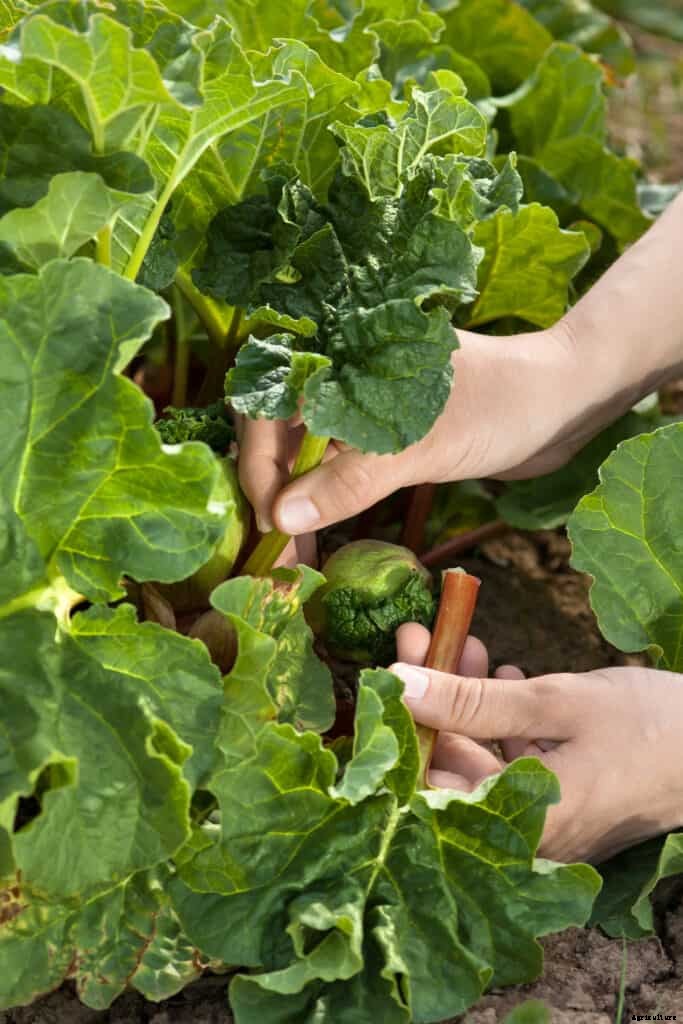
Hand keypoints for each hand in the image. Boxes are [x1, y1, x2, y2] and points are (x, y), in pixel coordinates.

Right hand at [238, 323, 595, 534]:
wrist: (562, 402)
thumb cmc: (498, 405)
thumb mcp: (420, 445)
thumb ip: (349, 480)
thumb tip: (281, 517)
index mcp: (338, 355)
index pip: (266, 406)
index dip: (258, 466)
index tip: (269, 524)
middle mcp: (339, 377)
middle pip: (276, 435)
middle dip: (269, 493)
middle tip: (274, 559)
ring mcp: (359, 408)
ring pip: (303, 457)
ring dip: (293, 506)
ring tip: (293, 564)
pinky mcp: (381, 436)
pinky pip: (335, 469)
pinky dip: (322, 503)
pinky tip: (316, 540)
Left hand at [392, 624, 682, 862]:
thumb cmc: (651, 728)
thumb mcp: (555, 703)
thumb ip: (472, 699)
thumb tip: (399, 681)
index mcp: (521, 826)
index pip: (428, 786)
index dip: (405, 722)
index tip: (394, 663)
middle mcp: (528, 836)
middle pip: (455, 764)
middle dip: (439, 696)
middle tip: (425, 636)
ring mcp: (549, 818)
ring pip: (486, 755)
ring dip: (472, 698)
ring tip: (468, 643)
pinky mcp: (565, 799)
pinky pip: (518, 759)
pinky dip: (506, 717)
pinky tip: (505, 674)